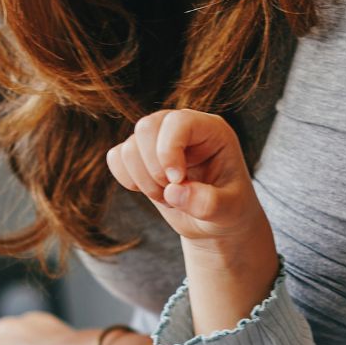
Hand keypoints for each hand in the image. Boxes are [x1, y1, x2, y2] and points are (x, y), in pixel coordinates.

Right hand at [104, 109, 261, 242]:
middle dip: (153, 168)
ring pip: (129, 147)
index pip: (179, 122)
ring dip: (143, 180)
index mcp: (211, 130)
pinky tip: (151, 191)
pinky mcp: (139, 155)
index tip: (177, 181)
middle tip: (172, 193)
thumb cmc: (229, 211)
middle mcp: (182, 128)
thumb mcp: (229, 211)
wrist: (214, 222)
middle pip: (147, 127)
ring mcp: (158, 139)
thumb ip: (208, 203)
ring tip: (167, 197)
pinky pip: (116, 157)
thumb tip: (174, 191)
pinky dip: (127, 179)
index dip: (169, 151)